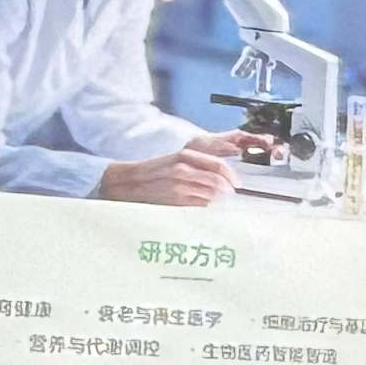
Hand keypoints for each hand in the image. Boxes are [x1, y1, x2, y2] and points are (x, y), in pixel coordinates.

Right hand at [99, 138, 238, 206]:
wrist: (127, 182)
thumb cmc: (154, 172)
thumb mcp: (176, 160)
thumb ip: (198, 165)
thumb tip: (223, 176)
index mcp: (185, 156)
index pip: (218, 165)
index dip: (232, 176)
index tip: (238, 184)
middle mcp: (183, 169)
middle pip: (219, 181)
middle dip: (229, 190)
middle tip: (232, 196)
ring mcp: (179, 185)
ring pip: (212, 194)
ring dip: (220, 200)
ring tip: (219, 203)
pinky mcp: (175, 199)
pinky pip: (200, 205)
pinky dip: (207, 207)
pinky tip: (205, 207)